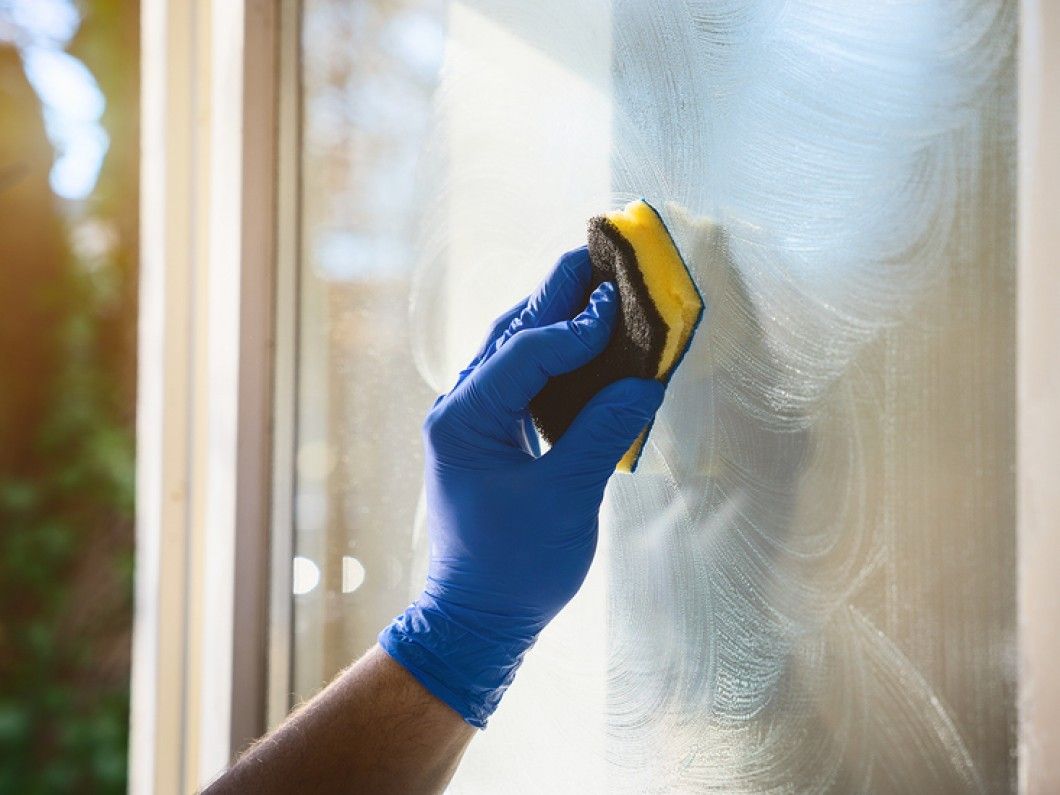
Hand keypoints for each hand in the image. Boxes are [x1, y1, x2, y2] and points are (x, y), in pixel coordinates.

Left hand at [379, 247, 665, 727]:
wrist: (475, 620)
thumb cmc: (513, 567)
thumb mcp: (566, 498)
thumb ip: (602, 433)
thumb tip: (644, 384)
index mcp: (465, 420)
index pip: (524, 353)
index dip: (575, 328)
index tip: (619, 307)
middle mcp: (458, 411)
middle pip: (510, 337)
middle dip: (552, 296)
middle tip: (593, 253)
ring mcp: (468, 423)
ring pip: (509, 354)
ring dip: (549, 319)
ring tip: (588, 285)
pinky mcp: (484, 439)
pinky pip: (516, 382)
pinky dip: (547, 358)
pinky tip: (577, 345)